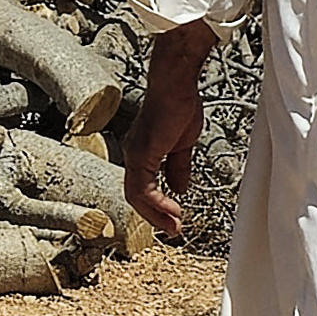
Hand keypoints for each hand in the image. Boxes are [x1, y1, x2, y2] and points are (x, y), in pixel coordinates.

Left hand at [119, 20, 218, 245]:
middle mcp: (133, 155)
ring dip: (155, 214)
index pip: (142, 188)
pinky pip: (143, 188)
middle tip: (173, 230)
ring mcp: (135, 155)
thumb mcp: (182, 144)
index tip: (174, 219)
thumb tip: (179, 188)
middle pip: (135, 196)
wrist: (177, 86)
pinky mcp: (141, 154)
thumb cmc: (180, 104)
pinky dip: (157, 203)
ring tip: (174, 226)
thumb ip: (178, 167)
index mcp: (142, 153)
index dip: (156, 207)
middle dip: (154, 217)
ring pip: (136, 196)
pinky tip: (172, 209)